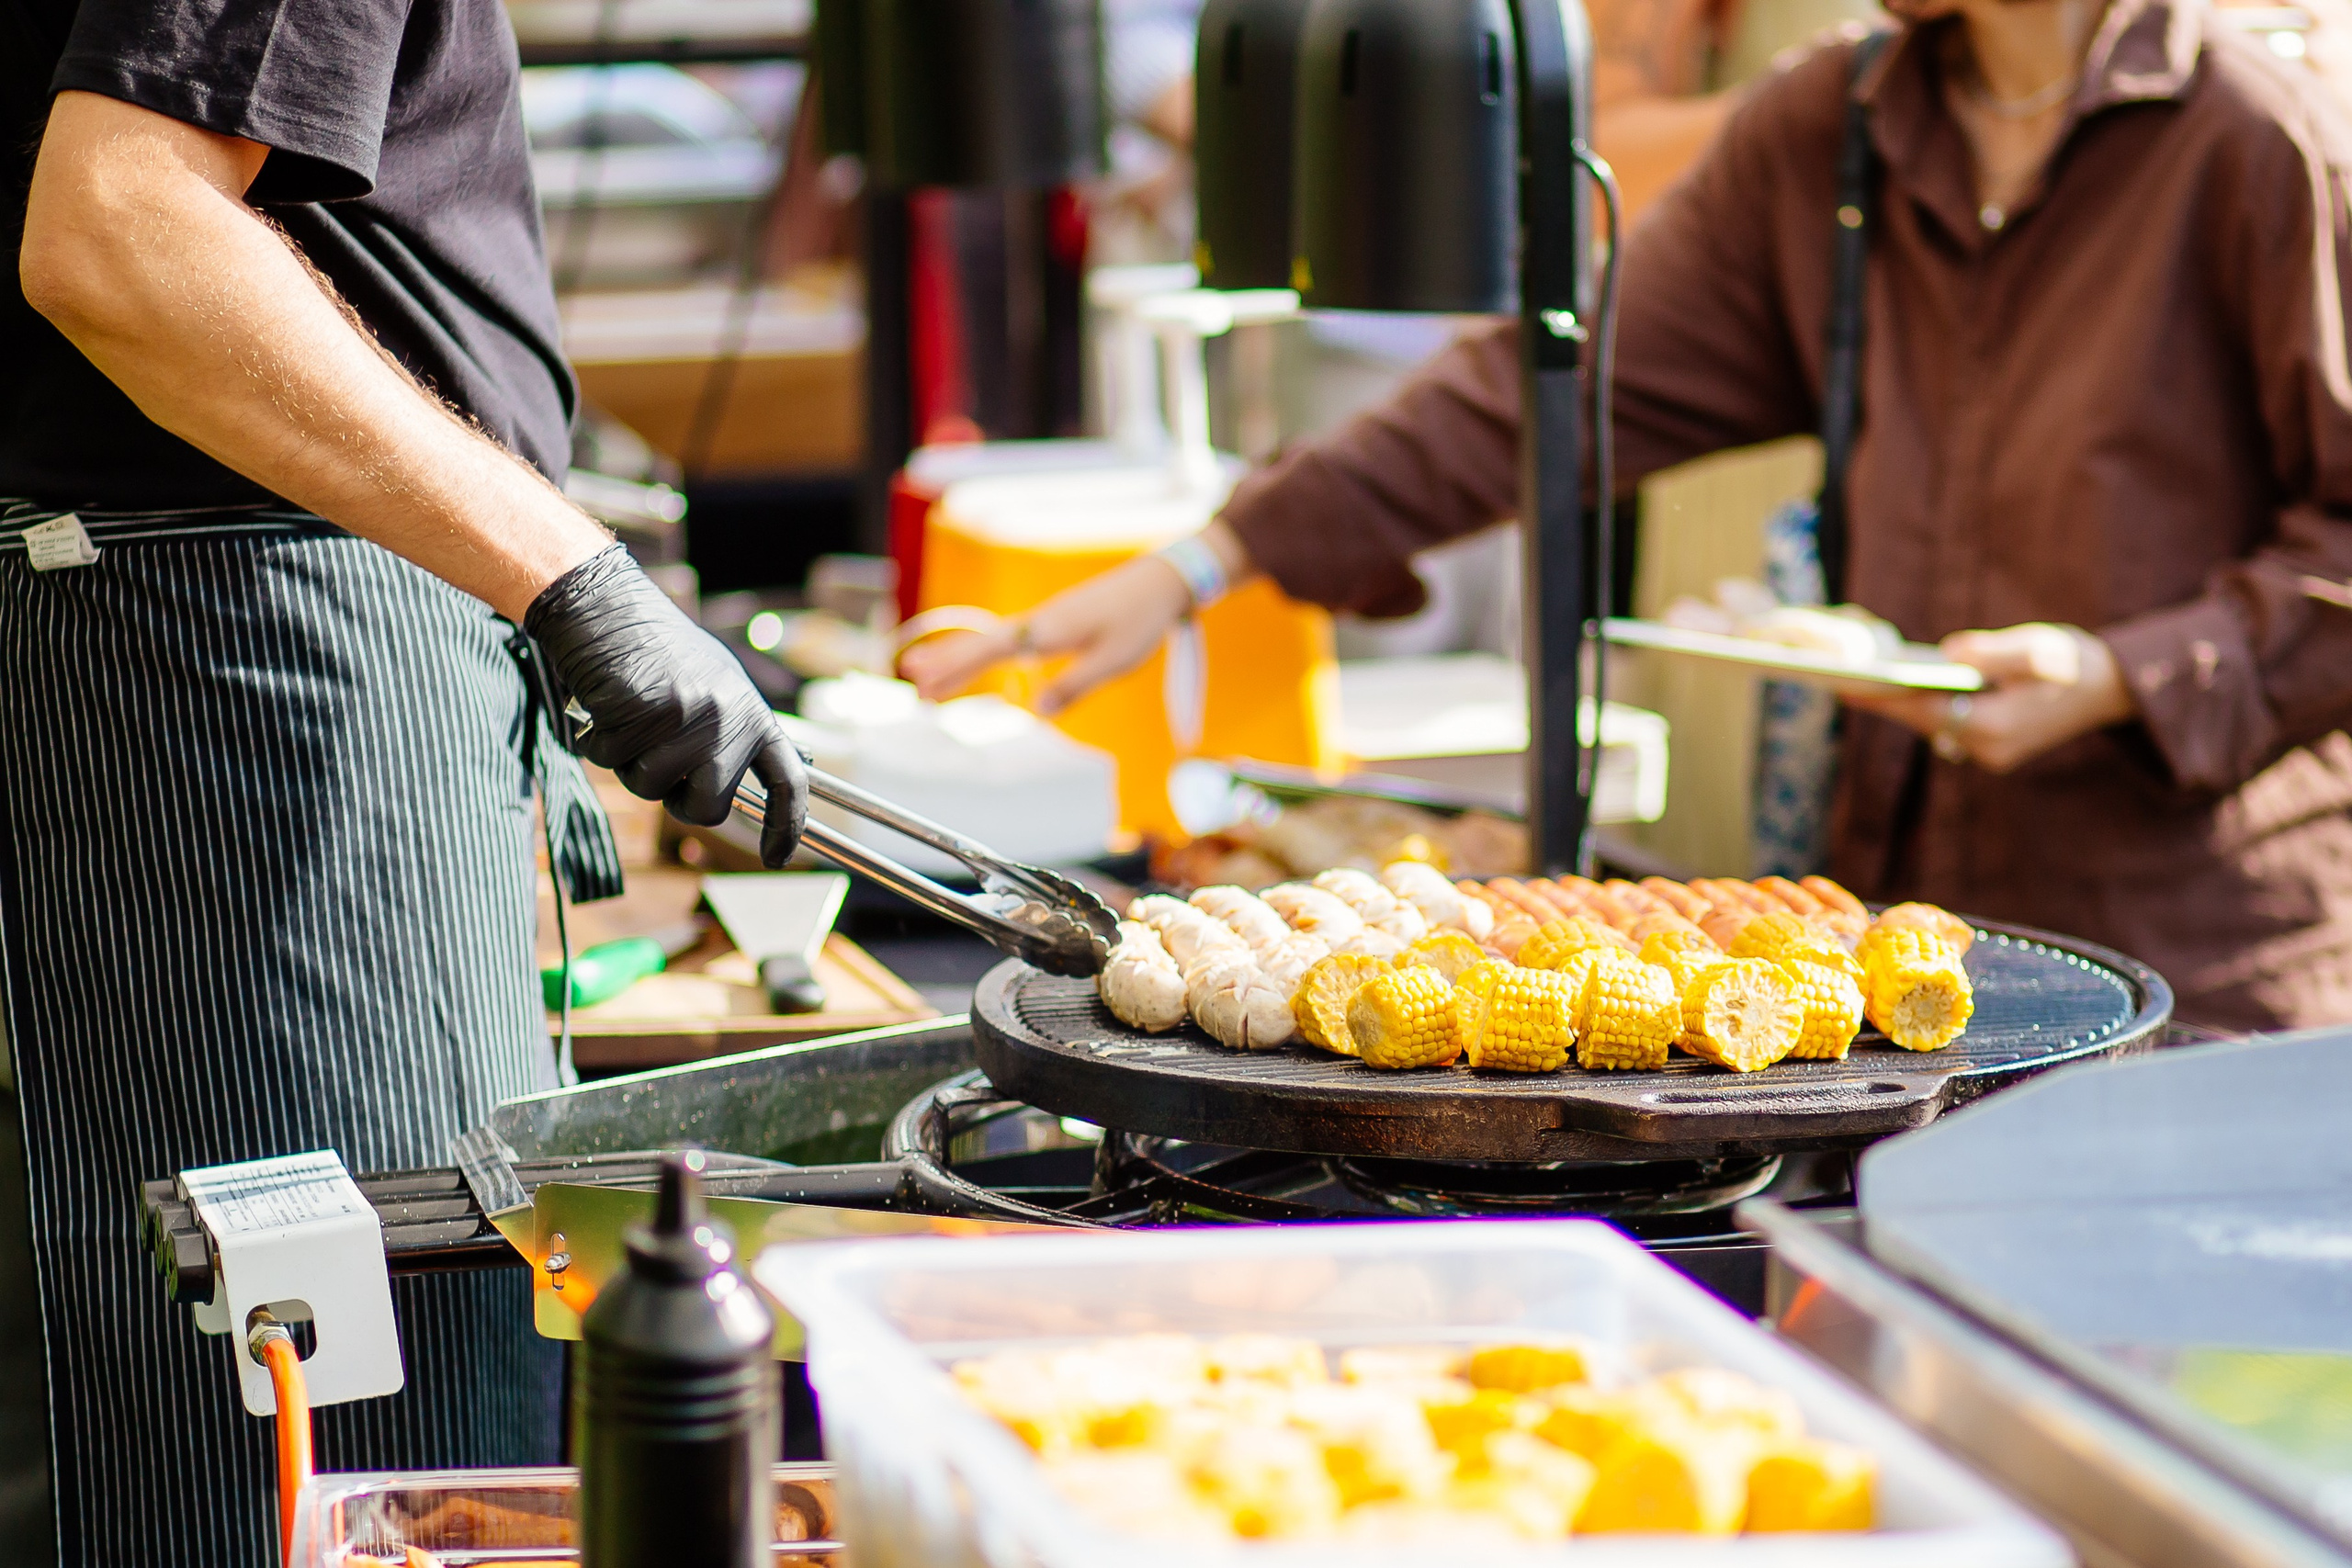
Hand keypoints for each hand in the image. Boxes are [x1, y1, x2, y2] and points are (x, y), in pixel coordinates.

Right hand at [526, 546, 806, 865]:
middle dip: (676, 798)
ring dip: (630, 764)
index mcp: (753, 713)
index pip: (788, 780)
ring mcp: (691, 718)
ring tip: (630, 715)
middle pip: (708, 808)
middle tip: (656, 758)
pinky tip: (605, 704)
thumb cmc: (654, 649)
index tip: (778, 859)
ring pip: (653, 789)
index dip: (786, 825)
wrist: (605, 604)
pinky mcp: (647, 714)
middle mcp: (730, 719)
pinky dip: (599, 742)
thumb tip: (730, 787)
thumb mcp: (712, 688)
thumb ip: (728, 736)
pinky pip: (613, 763)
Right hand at [902, 527, 1250, 712]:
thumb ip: (1074, 685)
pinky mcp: (1055, 618)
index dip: (956, 668)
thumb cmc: (1139, 621)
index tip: (925, 683)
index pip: (991, 651)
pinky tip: (978, 657)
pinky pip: (1008, 635)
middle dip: (946, 661)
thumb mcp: (1113, 661)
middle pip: (982, 642)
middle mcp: (1039, 620)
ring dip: (960, 654)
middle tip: (911, 679)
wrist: (1160, 581)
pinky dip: (985, 647)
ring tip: (927, 668)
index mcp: (1048, 630)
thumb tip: (1038, 710)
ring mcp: (1045, 617)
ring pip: (991, 638)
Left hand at [1844, 622, 2137, 772]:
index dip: (1884, 697)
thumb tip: (1949, 653)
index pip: (1924, 712)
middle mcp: (1988, 747)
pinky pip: (1950, 724)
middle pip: (1922, 721)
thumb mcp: (2037, 647)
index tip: (1847, 686)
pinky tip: (1904, 686)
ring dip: (1905, 704)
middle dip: (1885, 700)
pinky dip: (1928, 706)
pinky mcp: (1994, 745)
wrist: (2115, 690)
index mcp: (1996, 726)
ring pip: (1935, 724)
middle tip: (1839, 680)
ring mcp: (1991, 752)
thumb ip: (1991, 651)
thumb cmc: (2075, 662)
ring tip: (1862, 680)